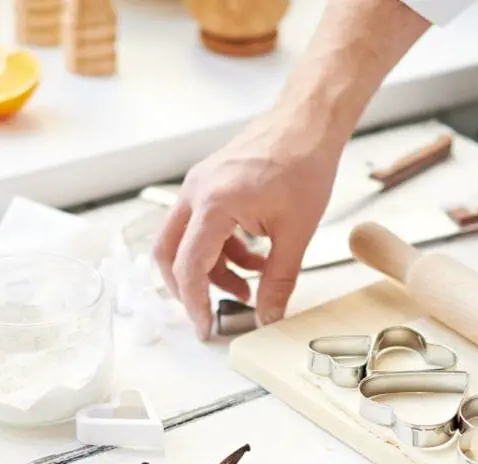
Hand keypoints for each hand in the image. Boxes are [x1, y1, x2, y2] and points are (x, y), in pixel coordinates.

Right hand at [154, 113, 340, 339]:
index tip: (205, 328)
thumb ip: (279, 280)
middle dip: (188, 288)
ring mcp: (199, 186)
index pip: (190, 267)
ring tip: (247, 286)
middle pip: (169, 254)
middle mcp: (196, 192)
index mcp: (214, 204)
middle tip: (211, 311)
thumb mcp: (296, 232)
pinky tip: (253, 259)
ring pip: (185, 241)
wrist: (308, 121)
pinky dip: (220, 249)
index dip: (195, 304)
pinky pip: (201, 226)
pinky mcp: (209, 184)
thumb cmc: (304, 163)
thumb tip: (267, 316)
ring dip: (210, 270)